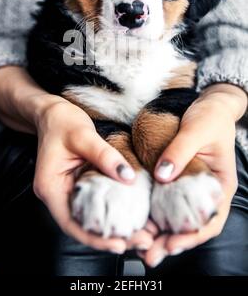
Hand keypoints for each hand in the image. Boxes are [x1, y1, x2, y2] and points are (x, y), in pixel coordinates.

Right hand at [34, 98, 153, 252]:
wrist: (53, 112)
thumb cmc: (62, 121)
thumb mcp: (83, 135)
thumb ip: (104, 155)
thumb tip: (128, 178)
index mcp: (50, 187)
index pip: (70, 223)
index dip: (94, 238)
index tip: (118, 245)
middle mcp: (57, 195)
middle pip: (83, 225)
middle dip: (111, 238)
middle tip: (142, 241)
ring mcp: (68, 192)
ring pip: (90, 218)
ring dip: (114, 228)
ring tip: (143, 233)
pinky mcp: (79, 186)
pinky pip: (95, 205)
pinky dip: (113, 212)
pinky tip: (133, 215)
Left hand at [138, 83, 246, 266]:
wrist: (209, 106)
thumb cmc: (209, 117)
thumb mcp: (196, 130)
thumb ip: (180, 151)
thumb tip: (162, 175)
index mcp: (220, 185)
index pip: (211, 220)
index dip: (192, 236)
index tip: (171, 243)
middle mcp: (206, 192)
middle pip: (191, 226)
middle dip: (171, 243)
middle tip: (148, 254)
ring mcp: (191, 189)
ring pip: (177, 219)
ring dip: (160, 233)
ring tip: (140, 245)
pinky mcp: (177, 181)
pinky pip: (167, 203)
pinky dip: (155, 215)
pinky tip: (140, 222)